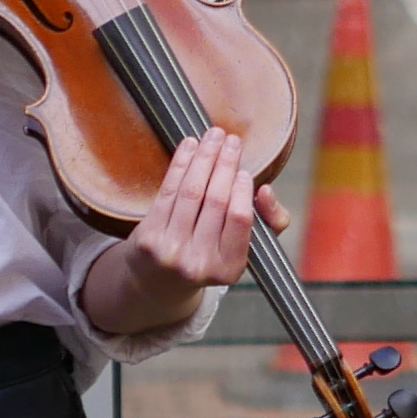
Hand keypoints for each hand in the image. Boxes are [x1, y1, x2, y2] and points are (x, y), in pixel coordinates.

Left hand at [84, 126, 280, 338]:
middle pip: (215, 201)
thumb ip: (269, 222)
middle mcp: (198, 263)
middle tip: (231, 140)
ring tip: (213, 136)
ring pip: (191, 192)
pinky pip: (168, 192)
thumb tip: (265, 191)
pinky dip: (180, 164)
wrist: (158, 281)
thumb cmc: (209, 258)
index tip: (244, 171)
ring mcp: (170, 250)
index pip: (240, 219)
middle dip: (224, 164)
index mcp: (229, 268)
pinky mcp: (148, 237)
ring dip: (204, 157)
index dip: (242, 190)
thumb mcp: (243, 250)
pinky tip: (190, 146)